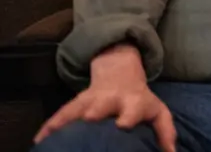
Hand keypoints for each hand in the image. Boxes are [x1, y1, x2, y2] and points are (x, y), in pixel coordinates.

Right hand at [34, 45, 175, 151]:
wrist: (120, 76)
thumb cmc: (141, 102)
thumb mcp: (158, 112)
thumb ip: (165, 133)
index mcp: (134, 101)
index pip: (134, 107)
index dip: (129, 115)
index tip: (123, 124)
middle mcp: (110, 99)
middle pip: (102, 104)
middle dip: (96, 111)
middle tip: (90, 119)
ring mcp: (91, 101)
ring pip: (77, 108)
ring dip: (66, 120)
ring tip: (52, 138)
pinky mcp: (76, 104)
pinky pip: (61, 115)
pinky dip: (50, 126)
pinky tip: (39, 140)